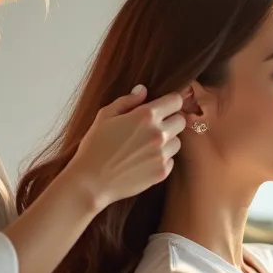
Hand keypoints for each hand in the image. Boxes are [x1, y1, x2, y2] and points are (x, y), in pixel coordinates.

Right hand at [65, 85, 185, 209]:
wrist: (91, 182)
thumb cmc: (94, 147)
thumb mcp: (105, 116)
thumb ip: (127, 101)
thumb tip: (143, 90)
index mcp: (146, 115)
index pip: (176, 100)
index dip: (170, 102)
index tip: (163, 107)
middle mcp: (158, 133)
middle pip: (181, 120)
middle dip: (171, 121)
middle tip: (153, 127)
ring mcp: (162, 154)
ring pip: (177, 142)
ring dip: (167, 141)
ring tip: (146, 146)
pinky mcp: (162, 172)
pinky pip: (171, 160)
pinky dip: (162, 159)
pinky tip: (144, 161)